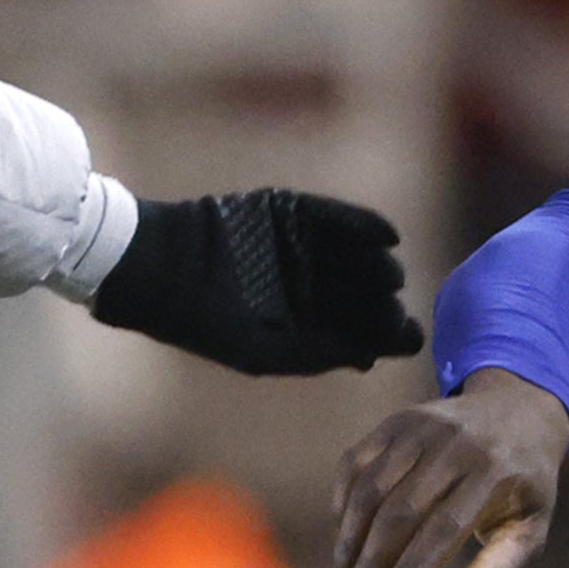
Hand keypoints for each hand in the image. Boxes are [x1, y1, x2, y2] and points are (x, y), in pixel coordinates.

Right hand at [88, 187, 419, 378]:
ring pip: (358, 256)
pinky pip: (339, 217)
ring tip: (388, 278)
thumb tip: (372, 355)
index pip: (359, 330)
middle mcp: (308, 285)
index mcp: (303, 324)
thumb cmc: (206, 322)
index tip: (407, 336)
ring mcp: (302, 247)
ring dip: (379, 267)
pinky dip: (366, 224)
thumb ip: (318, 353)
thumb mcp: (264, 351)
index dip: (390, 333)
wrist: (161, 266)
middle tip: (390, 310)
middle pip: (364, 293)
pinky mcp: (292, 211)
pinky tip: (388, 238)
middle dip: (383, 302)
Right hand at [333, 368, 568, 567]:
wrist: (518, 409)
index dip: (415, 566)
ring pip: (369, 490)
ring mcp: (418, 428)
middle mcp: (452, 444)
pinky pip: (354, 466)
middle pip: (398, 511)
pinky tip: (344, 542)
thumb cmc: (524, 483)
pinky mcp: (393, 422)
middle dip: (370, 565)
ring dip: (348, 543)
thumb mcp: (531, 525)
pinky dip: (342, 506)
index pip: (445, 526)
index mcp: (493, 471)